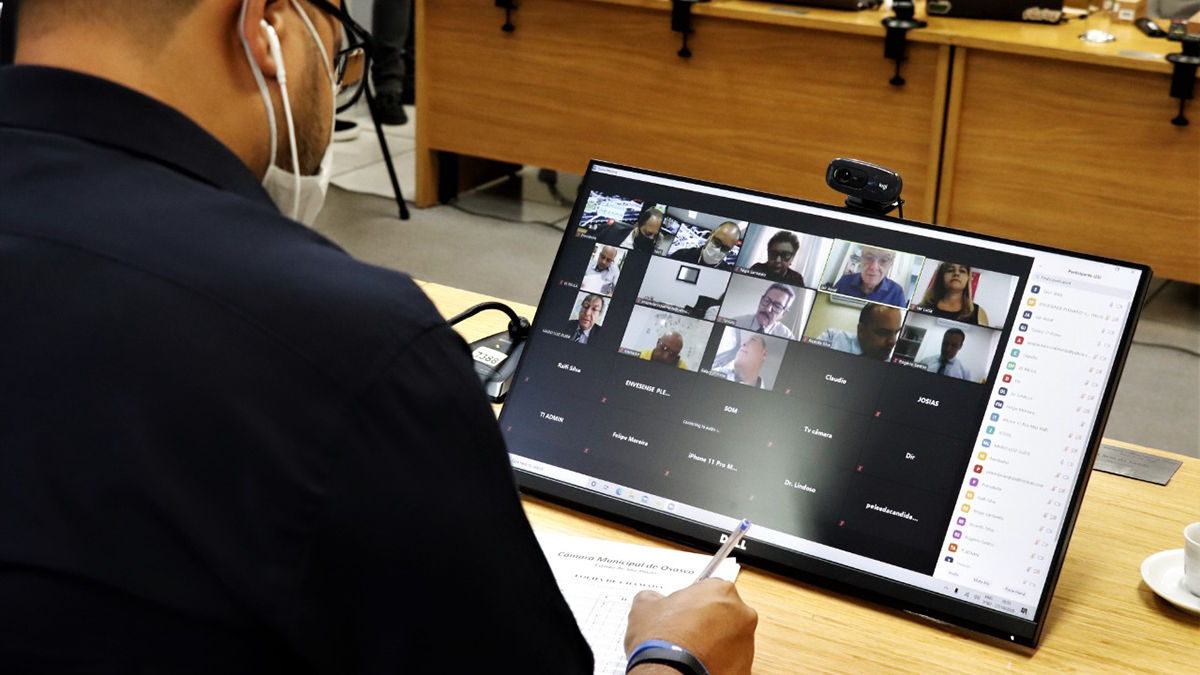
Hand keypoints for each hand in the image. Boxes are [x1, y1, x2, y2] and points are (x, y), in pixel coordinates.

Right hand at [625, 579, 756, 674]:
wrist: (669, 674)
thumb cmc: (662, 639)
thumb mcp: (644, 608)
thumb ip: (653, 597)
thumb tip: (653, 600)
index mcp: (720, 590)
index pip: (709, 589)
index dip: (694, 601)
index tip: (684, 612)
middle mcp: (741, 613)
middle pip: (725, 612)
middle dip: (708, 621)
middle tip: (686, 633)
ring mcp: (747, 642)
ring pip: (731, 638)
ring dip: (715, 642)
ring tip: (691, 652)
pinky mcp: (746, 667)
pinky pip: (732, 661)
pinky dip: (718, 662)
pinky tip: (699, 664)